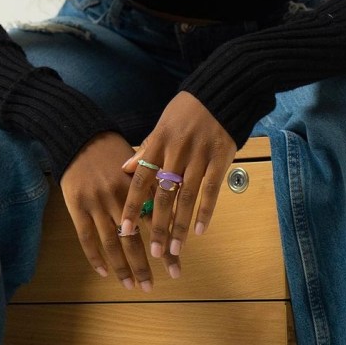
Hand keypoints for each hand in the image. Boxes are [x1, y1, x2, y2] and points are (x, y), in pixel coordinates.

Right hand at [60, 131, 157, 291]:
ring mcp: (96, 203)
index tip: (175, 265)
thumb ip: (151, 186)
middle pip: (133, 238)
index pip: (154, 221)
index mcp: (136, 184)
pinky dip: (95, 258)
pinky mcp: (76, 207)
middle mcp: (117, 196)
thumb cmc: (111, 148)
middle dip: (143, 265)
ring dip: (122, 267)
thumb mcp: (135, 162)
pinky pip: (87, 238)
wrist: (79, 136)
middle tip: (151, 286)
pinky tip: (104, 272)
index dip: (163, 243)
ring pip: (111, 243)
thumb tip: (169, 208)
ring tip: (131, 285)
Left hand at [119, 91, 236, 261]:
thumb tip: (125, 168)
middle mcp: (177, 151)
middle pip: (164, 194)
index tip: (124, 229)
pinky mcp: (220, 158)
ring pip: (187, 196)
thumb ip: (147, 148)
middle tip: (153, 252)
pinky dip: (205, 211)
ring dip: (180, 225)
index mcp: (160, 142)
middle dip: (158, 225)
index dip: (133, 205)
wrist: (221, 92)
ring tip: (175, 249)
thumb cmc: (188, 109)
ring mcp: (200, 156)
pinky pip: (212, 189)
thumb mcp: (162, 123)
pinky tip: (199, 230)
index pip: (142, 179)